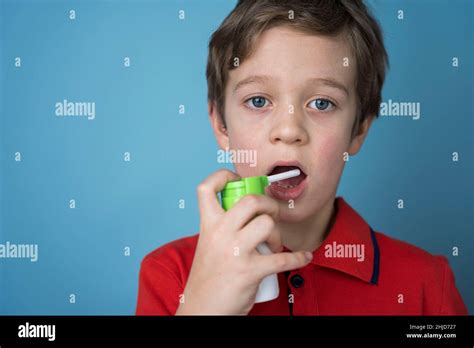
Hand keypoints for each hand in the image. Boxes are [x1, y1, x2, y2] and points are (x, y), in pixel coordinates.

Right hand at [175, 169, 312, 314]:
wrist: (202, 310)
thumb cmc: (209, 278)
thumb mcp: (208, 245)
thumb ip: (224, 228)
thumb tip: (253, 213)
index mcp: (207, 225)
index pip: (206, 188)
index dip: (222, 176)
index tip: (238, 180)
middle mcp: (219, 234)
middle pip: (250, 200)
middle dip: (268, 204)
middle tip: (271, 216)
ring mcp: (235, 251)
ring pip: (267, 224)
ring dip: (278, 234)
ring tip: (275, 245)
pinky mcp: (250, 271)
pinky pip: (283, 258)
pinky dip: (299, 257)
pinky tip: (303, 258)